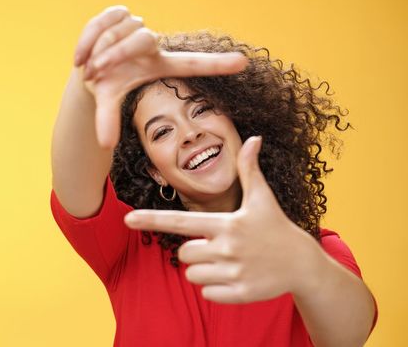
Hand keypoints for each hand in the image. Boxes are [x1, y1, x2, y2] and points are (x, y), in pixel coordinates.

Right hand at [73, 6, 248, 148]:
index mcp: (159, 63)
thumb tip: (105, 145)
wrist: (87, 64)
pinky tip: (80, 56)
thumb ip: (108, 120)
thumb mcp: (108, 101)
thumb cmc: (107, 83)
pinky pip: (104, 21)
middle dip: (114, 56)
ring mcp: (135, 25)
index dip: (216, 64)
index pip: (192, 63)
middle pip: (141, 40)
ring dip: (98, 51)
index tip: (244, 63)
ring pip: (119, 32)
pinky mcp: (117, 13)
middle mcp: (151, 42)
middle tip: (96, 72)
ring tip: (89, 67)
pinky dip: (88, 39)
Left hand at [123, 137, 325, 303]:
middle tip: (219, 248)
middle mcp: (227, 248)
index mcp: (226, 224)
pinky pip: (206, 294)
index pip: (181, 222)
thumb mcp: (263, 199)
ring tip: (229, 263)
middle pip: (183, 254)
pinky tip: (235, 279)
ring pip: (192, 275)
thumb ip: (250, 170)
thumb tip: (254, 138)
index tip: (127, 218)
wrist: (304, 264)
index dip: (152, 220)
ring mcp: (233, 272)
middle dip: (194, 252)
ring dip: (204, 271)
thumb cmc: (276, 228)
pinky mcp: (240, 293)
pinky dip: (216, 289)